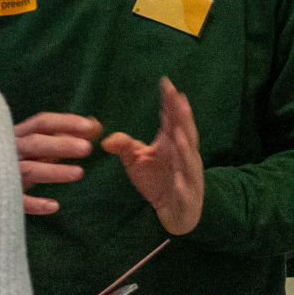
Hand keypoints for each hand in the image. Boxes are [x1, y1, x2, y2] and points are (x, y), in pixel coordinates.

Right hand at [14, 113, 101, 214]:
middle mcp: (7, 150)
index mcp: (16, 135)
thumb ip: (60, 137)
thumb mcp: (31, 149)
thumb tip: (95, 124)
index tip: (92, 127)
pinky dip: (34, 204)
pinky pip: (16, 201)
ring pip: (29, 169)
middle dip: (61, 144)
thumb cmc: (8, 163)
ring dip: (53, 171)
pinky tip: (54, 206)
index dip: (66, 122)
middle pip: (35, 143)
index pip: (42, 123)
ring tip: (79, 173)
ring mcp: (0, 173)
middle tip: (87, 149)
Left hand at [102, 77, 203, 234]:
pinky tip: (178, 177)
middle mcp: (183, 153)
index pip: (171, 117)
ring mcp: (188, 173)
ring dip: (186, 144)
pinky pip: (185, 186)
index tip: (166, 82)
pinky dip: (182, 181)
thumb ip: (124, 147)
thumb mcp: (136, 162)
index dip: (170, 101)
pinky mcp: (188, 193)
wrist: (174, 212)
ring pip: (189, 157)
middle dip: (182, 116)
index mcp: (171, 142)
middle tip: (179, 98)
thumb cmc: (158, 182)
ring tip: (180, 132)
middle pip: (184, 131)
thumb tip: (105, 139)